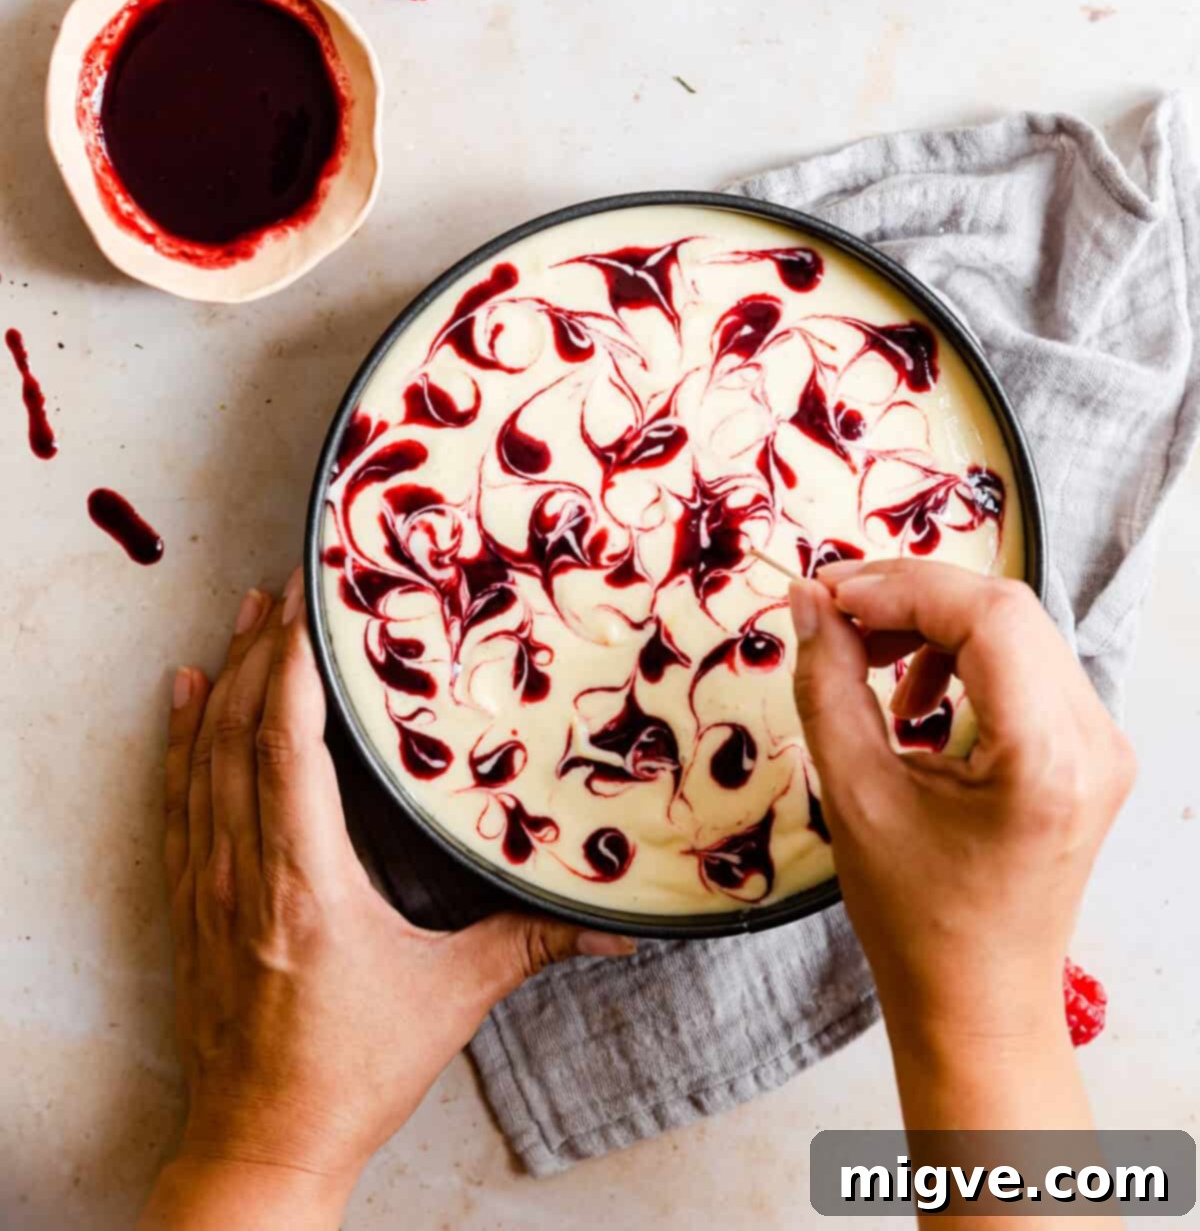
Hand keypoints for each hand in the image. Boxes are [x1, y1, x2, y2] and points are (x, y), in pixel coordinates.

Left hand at [142, 572, 631, 1228]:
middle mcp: (244, 872)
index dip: (297, 666)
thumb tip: (619, 928)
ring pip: (203, 756)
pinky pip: (178, 800)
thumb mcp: (451, 999)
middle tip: (293, 585)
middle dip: (265, 649)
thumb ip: (533, 945)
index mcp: (305, 883)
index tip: (313, 603)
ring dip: (224, 679)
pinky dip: (181, 739)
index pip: (287, 746)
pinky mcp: (191, 905)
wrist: (261, 1146)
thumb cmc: (350, 1076)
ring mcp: (208, 887)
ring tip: (245, 614)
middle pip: (240, 732)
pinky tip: (185, 697)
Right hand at [788, 561, 1134, 1059]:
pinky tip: (913, 702)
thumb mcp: (853, 794)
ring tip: (868, 661)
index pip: (987, 616)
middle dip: (911, 597)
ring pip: (1016, 628)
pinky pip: (1026, 663)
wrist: (977, 1001)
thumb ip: (827, 683)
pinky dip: (962, 655)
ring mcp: (1101, 744)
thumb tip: (805, 599)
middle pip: (1006, 610)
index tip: (829, 598)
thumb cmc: (914, 918)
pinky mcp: (1089, 749)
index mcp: (1046, 758)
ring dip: (933, 624)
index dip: (901, 588)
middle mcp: (1093, 741)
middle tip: (834, 612)